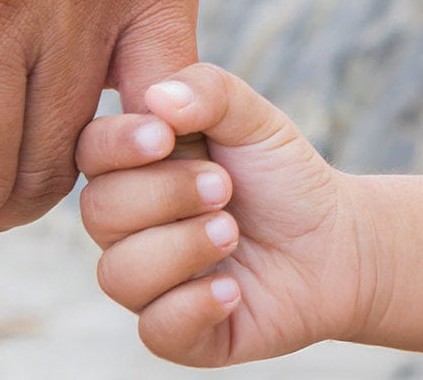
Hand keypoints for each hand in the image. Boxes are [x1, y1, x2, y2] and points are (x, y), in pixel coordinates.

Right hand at [77, 63, 373, 367]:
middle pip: (98, 212)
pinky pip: (155, 329)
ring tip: (232, 232)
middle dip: (164, 195)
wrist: (333, 241)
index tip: (165, 137)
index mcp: (135, 165)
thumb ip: (207, 90)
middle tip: (224, 186)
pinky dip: (194, 305)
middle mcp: (129, 223)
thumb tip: (156, 98)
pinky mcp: (178, 331)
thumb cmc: (279, 172)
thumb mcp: (252, 116)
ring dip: (180, 248)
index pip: (90, 152)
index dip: (117, 145)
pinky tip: (232, 287)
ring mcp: (150, 280)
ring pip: (118, 274)